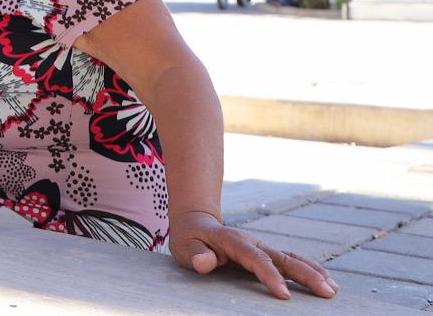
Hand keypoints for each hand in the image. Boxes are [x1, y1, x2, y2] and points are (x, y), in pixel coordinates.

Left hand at [170, 210, 336, 299]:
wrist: (197, 224)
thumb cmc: (191, 240)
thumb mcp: (186, 247)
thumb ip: (197, 254)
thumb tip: (205, 262)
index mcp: (234, 241)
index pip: (256, 259)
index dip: (271, 276)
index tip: (285, 295)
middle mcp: (253, 242)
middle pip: (282, 258)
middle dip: (306, 275)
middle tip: (327, 293)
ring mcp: (262, 247)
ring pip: (292, 258)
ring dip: (313, 272)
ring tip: (333, 289)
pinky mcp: (267, 253)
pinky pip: (292, 261)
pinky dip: (310, 270)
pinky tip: (327, 281)